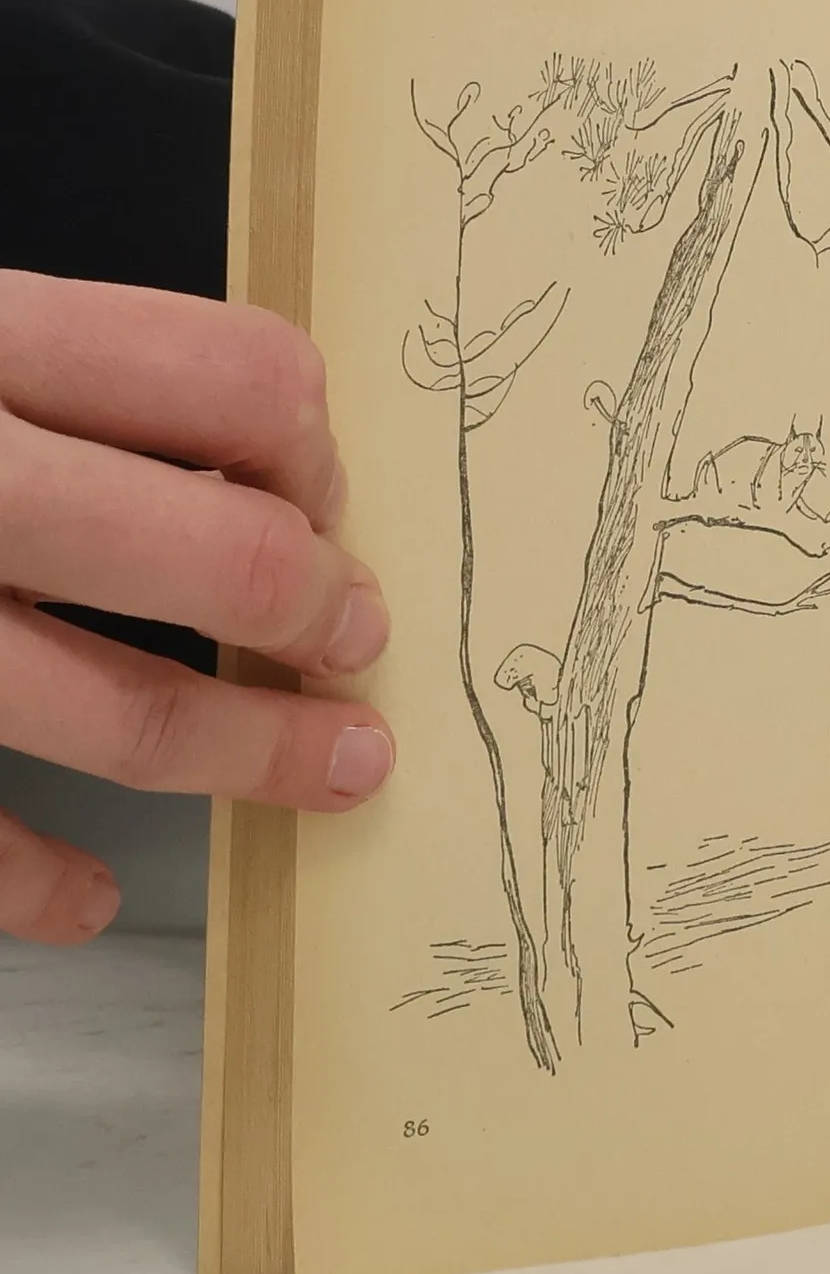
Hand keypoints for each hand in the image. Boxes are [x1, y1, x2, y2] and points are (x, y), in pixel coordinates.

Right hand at [0, 269, 394, 944]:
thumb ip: (51, 372)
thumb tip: (257, 453)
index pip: (239, 377)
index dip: (312, 445)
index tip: (319, 491)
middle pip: (222, 554)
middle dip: (320, 609)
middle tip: (352, 637)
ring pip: (120, 711)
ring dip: (255, 754)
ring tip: (338, 768)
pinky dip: (32, 881)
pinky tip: (82, 900)